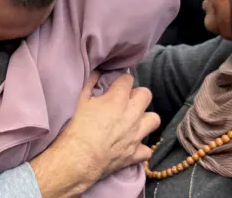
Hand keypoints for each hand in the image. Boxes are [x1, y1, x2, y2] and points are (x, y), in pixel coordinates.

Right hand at [30, 72, 159, 197]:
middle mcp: (132, 114)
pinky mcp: (135, 153)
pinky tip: (131, 146)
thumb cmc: (77, 127)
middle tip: (127, 101)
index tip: (117, 85)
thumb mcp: (80, 101)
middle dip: (138, 95)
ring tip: (134, 122)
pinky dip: (140, 148)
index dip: (122, 81)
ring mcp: (136, 134)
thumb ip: (90, 84)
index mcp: (117, 99)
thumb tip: (97, 74)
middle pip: (146, 95)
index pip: (127, 80)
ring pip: (154, 120)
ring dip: (145, 119)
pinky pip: (147, 149)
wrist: (79, 157)